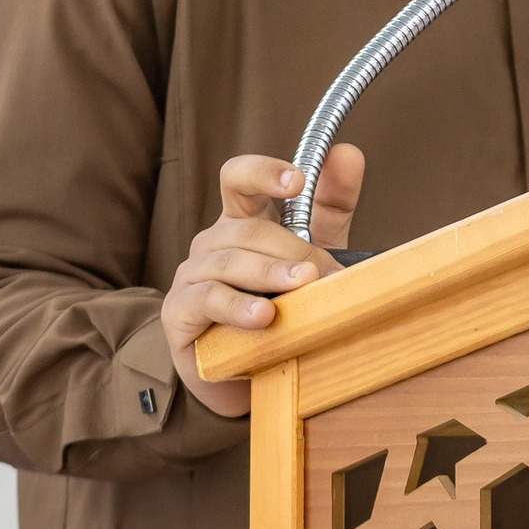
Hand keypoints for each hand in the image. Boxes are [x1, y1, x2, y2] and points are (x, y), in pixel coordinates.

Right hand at [162, 145, 364, 417]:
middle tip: (323, 270)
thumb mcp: (314, 251)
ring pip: (229, 261)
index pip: (238, 178)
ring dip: (270, 274)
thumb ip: (331, 204)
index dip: (264, 172)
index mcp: (240, 220)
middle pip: (247, 229)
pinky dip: (238, 307)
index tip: (298, 181)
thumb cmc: (281, 307)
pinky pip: (208, 300)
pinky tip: (265, 316)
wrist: (251, 375)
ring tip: (302, 286)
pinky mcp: (180, 312)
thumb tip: (348, 153)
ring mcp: (192, 276)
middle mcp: (212, 242)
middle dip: (290, 248)